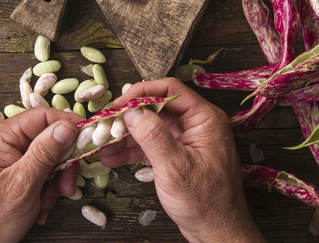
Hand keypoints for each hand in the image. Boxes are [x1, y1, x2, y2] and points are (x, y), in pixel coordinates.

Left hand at [0, 106, 81, 242]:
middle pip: (48, 138)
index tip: (88, 141)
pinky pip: (41, 170)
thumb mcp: (23, 185)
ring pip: (48, 157)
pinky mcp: (13, 170)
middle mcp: (3, 140)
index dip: (68, 126)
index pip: (42, 116)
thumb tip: (68, 126)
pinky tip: (37, 207)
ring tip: (44, 204)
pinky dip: (45, 189)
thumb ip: (45, 153)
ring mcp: (8, 156)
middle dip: (60, 165)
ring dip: (54, 182)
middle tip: (66, 188)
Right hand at [99, 78, 263, 242]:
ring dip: (125, 135)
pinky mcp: (177, 156)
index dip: (141, 93)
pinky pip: (151, 145)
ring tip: (101, 144)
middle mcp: (197, 125)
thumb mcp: (176, 167)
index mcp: (205, 119)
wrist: (217, 232)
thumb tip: (132, 111)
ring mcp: (186, 140)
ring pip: (150, 127)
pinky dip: (132, 150)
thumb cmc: (207, 202)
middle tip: (103, 125)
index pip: (170, 89)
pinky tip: (111, 157)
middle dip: (128, 117)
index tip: (118, 104)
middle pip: (156, 108)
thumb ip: (153, 136)